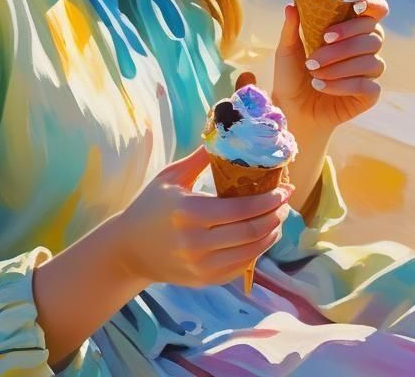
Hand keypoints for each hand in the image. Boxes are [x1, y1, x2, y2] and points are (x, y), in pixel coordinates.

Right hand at [116, 145, 292, 288]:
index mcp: (189, 212)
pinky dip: (256, 253)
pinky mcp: (203, 281)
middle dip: (275, 216)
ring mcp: (200, 266)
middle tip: (285, 202)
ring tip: (278, 219)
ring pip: (249, 253)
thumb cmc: (150, 206)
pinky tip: (262, 237)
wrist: (128, 250)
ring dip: (270, 235)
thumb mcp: (171, 176)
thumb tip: (228, 134)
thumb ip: (200, 158)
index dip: (269, 200)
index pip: (241, 210)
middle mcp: (195, 243)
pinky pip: (239, 268)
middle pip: (250, 232)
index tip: (284, 189)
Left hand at [271, 0, 387, 130]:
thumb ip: (292, 27)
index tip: (357, 5)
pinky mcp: (370, 94)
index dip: (373, 4)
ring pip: (371, 61)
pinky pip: (366, 86)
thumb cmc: (292, 73)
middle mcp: (366, 46)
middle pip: (374, 34)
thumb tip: (291, 6)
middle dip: (345, 42)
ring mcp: (370, 70)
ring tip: (314, 72)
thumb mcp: (288, 49)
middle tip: (318, 48)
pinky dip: (342, 85)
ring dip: (340, 66)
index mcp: (351, 27)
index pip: (376, 9)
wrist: (292, 108)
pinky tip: (321, 86)